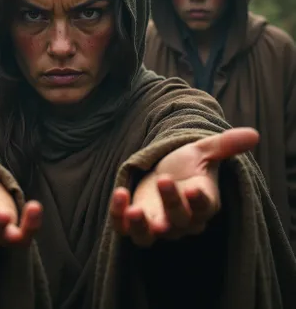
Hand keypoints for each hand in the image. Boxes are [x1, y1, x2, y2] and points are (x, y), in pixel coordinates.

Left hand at [110, 127, 258, 246]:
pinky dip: (118, 217)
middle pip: (179, 221)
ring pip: (149, 237)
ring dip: (141, 227)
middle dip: (171, 203)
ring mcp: (155, 224)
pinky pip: (124, 229)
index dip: (200, 200)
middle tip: (163, 180)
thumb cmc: (186, 165)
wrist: (162, 173)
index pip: (204, 207)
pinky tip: (119, 194)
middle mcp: (181, 220)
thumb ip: (224, 145)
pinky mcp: (133, 223)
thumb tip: (253, 134)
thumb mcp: (203, 151)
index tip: (194, 188)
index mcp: (201, 202)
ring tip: (133, 210)